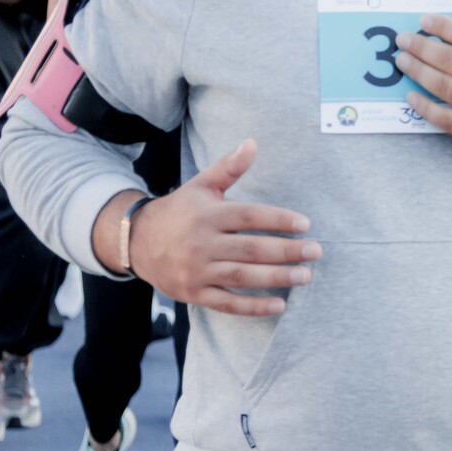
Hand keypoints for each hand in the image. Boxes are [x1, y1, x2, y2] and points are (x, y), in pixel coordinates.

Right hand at [118, 139, 320, 315]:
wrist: (135, 241)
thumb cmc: (180, 211)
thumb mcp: (202, 186)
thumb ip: (229, 167)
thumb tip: (253, 143)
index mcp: (208, 215)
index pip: (249, 216)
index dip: (278, 219)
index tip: (305, 224)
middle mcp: (201, 244)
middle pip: (250, 249)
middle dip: (286, 251)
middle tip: (316, 252)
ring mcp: (196, 271)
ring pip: (242, 276)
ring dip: (276, 277)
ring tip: (306, 276)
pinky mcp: (192, 293)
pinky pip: (226, 303)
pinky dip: (253, 307)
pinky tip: (280, 305)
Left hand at [396, 0, 451, 171]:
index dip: (443, 27)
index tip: (425, 21)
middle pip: (449, 60)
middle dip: (422, 47)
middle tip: (403, 40)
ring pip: (443, 86)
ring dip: (418, 72)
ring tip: (402, 61)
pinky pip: (446, 119)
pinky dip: (426, 108)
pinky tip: (412, 97)